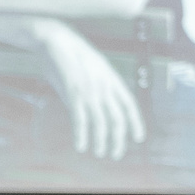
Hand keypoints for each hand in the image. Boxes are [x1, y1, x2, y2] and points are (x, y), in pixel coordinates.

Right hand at [34, 24, 143, 160]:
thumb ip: (96, 88)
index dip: (136, 122)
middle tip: (115, 154)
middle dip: (118, 139)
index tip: (139, 138)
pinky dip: (82, 135)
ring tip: (100, 153)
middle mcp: (105, 86)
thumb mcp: (92, 71)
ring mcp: (90, 90)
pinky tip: (81, 146)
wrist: (56, 40)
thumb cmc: (72, 56)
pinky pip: (80, 120)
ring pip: (101, 122)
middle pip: (118, 118)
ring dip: (101, 141)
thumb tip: (93, 109)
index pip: (129, 105)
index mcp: (112, 79)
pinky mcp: (73, 93)